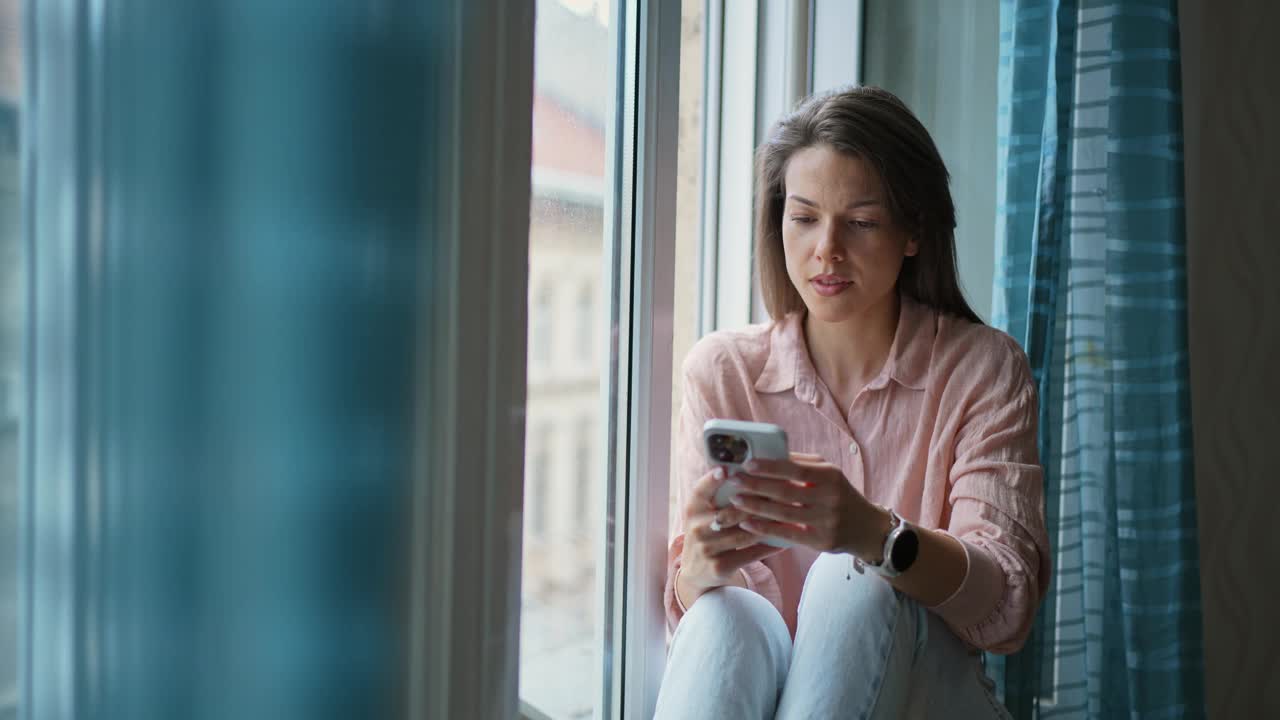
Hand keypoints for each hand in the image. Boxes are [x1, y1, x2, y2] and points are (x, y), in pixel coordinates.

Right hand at [678, 466, 787, 599]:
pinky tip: (784, 540)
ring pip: (744, 534)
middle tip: (781, 491)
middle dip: (758, 502)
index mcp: (693, 509)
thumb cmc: (707, 532)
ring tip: (789, 515)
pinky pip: (750, 554)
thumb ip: (717, 494)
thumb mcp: (703, 513)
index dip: (712, 479)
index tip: (727, 470)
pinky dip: (768, 547)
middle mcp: (697, 528)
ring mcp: (707, 549)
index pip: (700, 490)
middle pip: (731, 512)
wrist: (696, 571)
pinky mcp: (719, 567)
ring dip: (769, 525)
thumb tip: (746, 470)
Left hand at [728, 452, 888, 557]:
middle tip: (734, 480)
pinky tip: (747, 522)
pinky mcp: (821, 541)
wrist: (866, 528)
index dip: (770, 467)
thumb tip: (770, 453)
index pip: (796, 469)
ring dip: (756, 506)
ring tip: (735, 499)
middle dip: (756, 486)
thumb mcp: (828, 475)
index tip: (747, 464)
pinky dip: (765, 528)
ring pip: (784, 513)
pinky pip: (788, 534)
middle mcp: (830, 498)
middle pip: (786, 492)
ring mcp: (826, 521)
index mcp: (830, 476)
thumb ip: (802, 464)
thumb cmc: (839, 495)